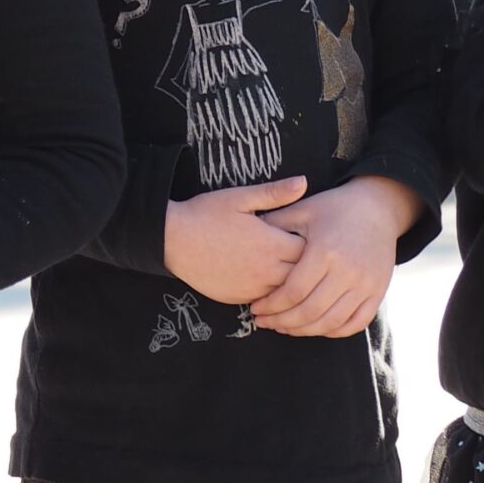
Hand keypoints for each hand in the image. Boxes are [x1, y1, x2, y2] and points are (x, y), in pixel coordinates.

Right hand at [164, 176, 307, 305]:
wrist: (170, 240)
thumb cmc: (204, 214)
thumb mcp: (239, 197)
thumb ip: (274, 193)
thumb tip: (303, 182)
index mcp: (271, 244)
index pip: (311, 251)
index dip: (313, 244)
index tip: (308, 235)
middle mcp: (267, 271)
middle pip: (303, 276)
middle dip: (306, 266)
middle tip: (304, 255)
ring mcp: (253, 288)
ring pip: (286, 292)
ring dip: (289, 282)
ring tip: (288, 270)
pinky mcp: (239, 299)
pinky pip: (265, 300)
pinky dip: (270, 293)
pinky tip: (265, 280)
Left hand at [249, 175, 418, 337]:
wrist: (378, 208)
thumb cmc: (333, 208)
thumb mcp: (302, 210)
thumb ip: (274, 225)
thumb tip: (242, 239)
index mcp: (325, 251)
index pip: (294, 291)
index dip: (272, 305)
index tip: (255, 308)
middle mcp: (348, 271)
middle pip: (311, 311)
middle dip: (282, 322)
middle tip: (264, 322)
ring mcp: (366, 284)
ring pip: (331, 322)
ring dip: (304, 330)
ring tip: (283, 327)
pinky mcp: (378, 292)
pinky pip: (356, 323)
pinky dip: (334, 331)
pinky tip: (313, 327)